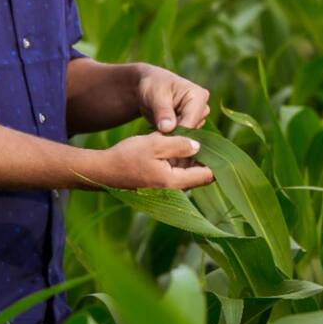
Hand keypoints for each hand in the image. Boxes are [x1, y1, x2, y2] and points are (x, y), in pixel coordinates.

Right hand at [99, 132, 214, 189]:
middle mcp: (173, 188)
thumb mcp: (155, 144)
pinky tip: (176, 143)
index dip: (216, 161)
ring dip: (191, 156)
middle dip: (203, 155)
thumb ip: (179, 144)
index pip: (206, 175)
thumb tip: (200, 145)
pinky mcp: (158, 182)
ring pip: (188, 171)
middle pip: (199, 173)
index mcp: (174, 180)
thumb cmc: (127, 156)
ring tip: (192, 136)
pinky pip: (177, 170)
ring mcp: (165, 187)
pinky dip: (180, 159)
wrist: (103, 171)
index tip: (219, 145)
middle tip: (204, 135)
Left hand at [136, 64, 210, 133]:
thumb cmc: (153, 85)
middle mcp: (202, 108)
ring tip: (157, 130)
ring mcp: (197, 118)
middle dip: (175, 134)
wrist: (149, 86)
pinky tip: (160, 134)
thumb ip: (163, 111)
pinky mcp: (190, 126)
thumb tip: (168, 128)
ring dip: (172, 137)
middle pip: (192, 130)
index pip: (192, 120)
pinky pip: (184, 138)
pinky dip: (171, 138)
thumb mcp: (155, 95)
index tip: (160, 137)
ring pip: (188, 136)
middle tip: (156, 134)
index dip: (176, 131)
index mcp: (199, 96)